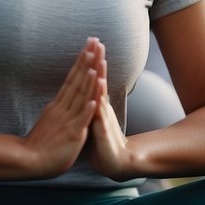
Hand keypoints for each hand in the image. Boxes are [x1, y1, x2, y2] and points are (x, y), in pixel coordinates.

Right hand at [20, 38, 100, 177]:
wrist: (30, 161)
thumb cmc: (42, 143)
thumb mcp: (51, 118)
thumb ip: (60, 107)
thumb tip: (65, 96)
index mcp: (59, 104)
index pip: (73, 78)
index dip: (82, 61)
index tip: (90, 46)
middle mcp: (64, 108)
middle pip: (78, 80)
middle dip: (88, 61)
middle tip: (95, 42)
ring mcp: (68, 120)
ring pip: (80, 97)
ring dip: (89, 81)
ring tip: (96, 64)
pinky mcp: (72, 135)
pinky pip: (81, 121)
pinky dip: (87, 110)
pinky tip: (94, 100)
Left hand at [85, 43, 135, 179]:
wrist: (115, 161)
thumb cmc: (102, 140)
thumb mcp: (93, 118)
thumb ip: (91, 103)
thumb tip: (89, 89)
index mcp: (96, 103)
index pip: (93, 77)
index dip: (91, 60)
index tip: (90, 42)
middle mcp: (101, 107)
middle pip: (99, 80)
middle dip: (98, 61)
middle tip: (98, 42)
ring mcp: (103, 118)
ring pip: (101, 95)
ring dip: (100, 78)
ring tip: (100, 61)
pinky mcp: (103, 132)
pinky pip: (100, 117)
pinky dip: (98, 106)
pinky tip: (98, 96)